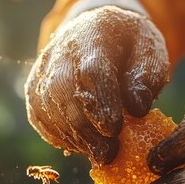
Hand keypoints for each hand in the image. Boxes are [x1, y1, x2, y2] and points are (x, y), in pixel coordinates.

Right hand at [25, 6, 168, 163]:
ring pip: (47, 108)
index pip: (91, 70)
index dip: (100, 102)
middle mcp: (60, 49)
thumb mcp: (150, 51)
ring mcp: (43, 70)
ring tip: (99, 153)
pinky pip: (40, 118)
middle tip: (108, 152)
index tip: (114, 130)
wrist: (96, 31)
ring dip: (73, 137)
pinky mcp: (34, 89)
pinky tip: (82, 145)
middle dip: (85, 127)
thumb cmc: (129, 46)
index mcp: (94, 34)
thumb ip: (147, 77)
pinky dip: (60, 136)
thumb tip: (137, 107)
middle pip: (62, 90)